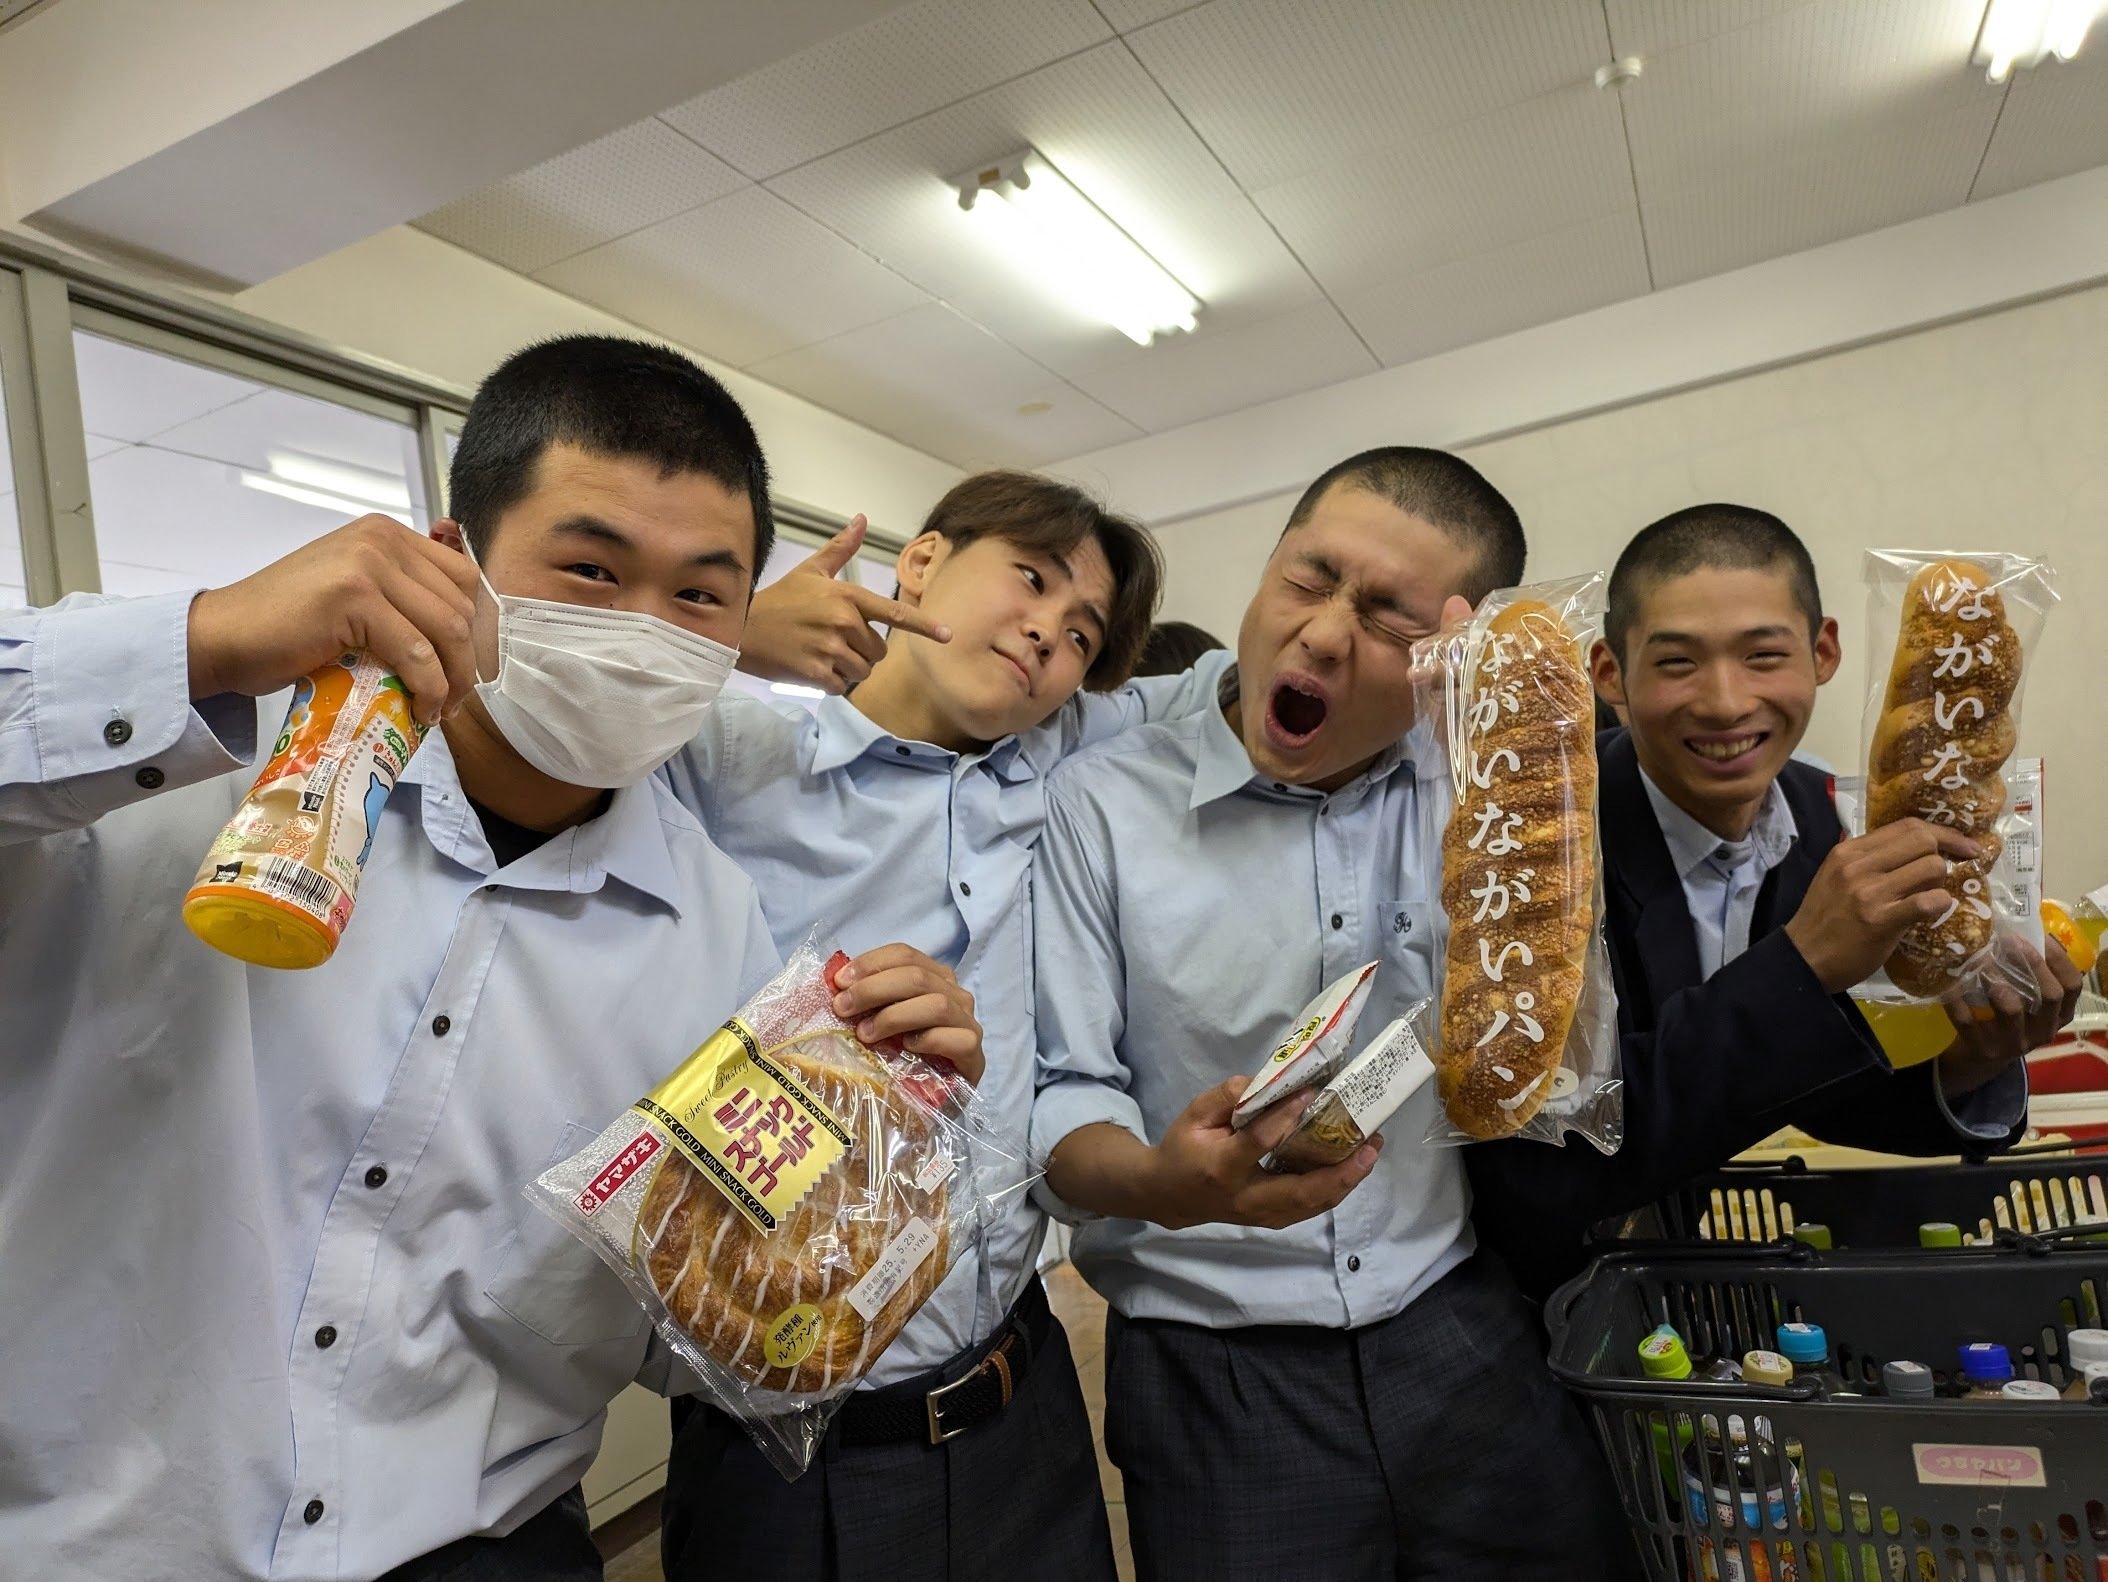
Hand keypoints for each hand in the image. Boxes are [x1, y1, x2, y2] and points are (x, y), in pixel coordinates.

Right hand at [185, 515, 479, 724]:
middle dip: (467, 660)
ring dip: (453, 679)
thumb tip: (457, 634)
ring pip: (448, 628)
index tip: (462, 669)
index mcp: (386, 534)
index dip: (474, 629)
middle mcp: (381, 539)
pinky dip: (428, 687)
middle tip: (453, 699)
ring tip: (439, 709)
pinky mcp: (353, 597)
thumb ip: (398, 595)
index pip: (463, 578)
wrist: (224, 637)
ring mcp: (367, 564)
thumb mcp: (353, 595)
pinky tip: (421, 709)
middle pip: (462, 604)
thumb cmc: (287, 626)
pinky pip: (417, 651)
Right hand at [737, 516, 951, 692]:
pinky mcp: (816, 673)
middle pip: (878, 652)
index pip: (893, 614)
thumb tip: (862, 519)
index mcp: (846, 597)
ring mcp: (830, 649)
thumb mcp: (810, 571)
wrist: (741, 629)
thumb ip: (840, 549)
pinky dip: (830, 682)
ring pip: (862, 671)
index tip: (947, 635)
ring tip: (821, 654)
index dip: (924, 626)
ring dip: (847, 669)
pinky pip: (841, 686)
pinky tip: (811, 667)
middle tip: (834, 642)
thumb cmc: (778, 600)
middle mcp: (843, 622)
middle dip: (863, 652)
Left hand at [831, 943, 983, 1085]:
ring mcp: (968, 1024)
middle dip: (873, 989)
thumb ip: (865, 1001)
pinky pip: (957, 1039)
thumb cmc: (896, 1058)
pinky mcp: (974, 1056)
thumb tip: (834, 984)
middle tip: (843, 1008)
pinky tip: (907, 1048)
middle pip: (917, 976)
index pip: (905, 954)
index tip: (839, 982)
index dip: (871, 963)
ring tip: (865, 1035)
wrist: (921, 1107)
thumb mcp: (878, 1023)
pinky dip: (928, 1040)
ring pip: (937, 1005)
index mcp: (932, 978)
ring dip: (894, 1016)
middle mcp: (955, 995)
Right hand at [1139, 1075, 1380, 1230]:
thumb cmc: (1183, 1149)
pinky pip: (1310, 1208)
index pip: (1258, 1143)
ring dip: (1346, 1181)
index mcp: (1221, 1167)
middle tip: (1369, 1144)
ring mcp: (1262, 1215)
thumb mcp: (1194, 1114)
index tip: (1311, 1092)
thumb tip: (1270, 1083)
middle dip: (1340, 1170)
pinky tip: (1353, 1169)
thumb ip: (1227, 1097)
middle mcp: (1246, 1198)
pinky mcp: (1272, 1219)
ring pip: (1312, 1205)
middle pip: (1301, 1191)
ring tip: (1371, 1153)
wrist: (1169, 1195)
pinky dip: (1335, 1189)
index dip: (1284, 1117)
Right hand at [1783, 819, 1985, 992]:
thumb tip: (1919, 856)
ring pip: (1931, 867)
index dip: (1943, 832)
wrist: (1803, 958)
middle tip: (1958, 868)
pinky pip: (1927, 901)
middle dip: (1949, 853)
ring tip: (1932, 895)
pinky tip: (1934, 911)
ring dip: (1941, 882)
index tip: (1961, 845)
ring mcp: (1869, 893)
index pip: (1906, 826)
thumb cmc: (1825, 919)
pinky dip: (1940, 904)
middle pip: (1923, 840)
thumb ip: (1872, 862)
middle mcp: (1858, 865)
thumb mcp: (1839, 878)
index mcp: (1848, 851)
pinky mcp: (1880, 921)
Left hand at [1936, 937, 2084, 1097]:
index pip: (2072, 986)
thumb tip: (2023, 926)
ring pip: (2011, 1007)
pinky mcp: (1982, 1048)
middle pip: (2050, 995)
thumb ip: (2029, 974)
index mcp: (2059, 1015)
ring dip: (1995, 979)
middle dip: (2031, 964)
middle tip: (2010, 941)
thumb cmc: (2007, 1019)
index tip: (2041, 935)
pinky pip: (1968, 1020)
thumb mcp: (2027, 1000)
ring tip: (1980, 958)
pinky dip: (1957, 999)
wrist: (1980, 1060)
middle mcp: (2042, 1030)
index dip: (2059, 959)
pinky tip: (1948, 981)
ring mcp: (2013, 1042)